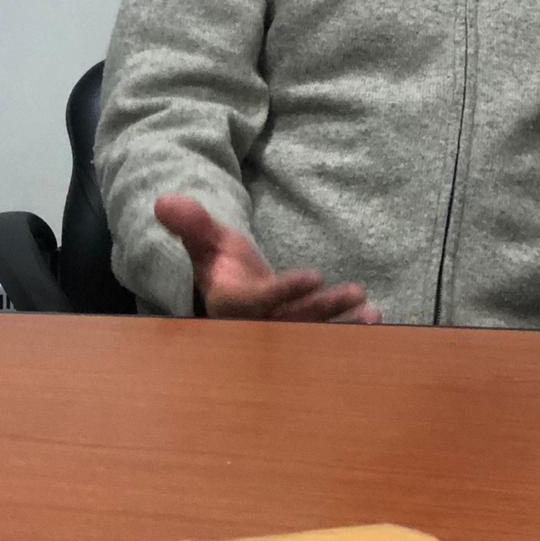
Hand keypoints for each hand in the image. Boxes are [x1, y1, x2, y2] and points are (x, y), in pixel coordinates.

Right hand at [154, 195, 380, 323]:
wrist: (236, 290)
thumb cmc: (222, 264)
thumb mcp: (207, 242)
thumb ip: (191, 224)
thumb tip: (164, 200)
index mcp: (230, 306)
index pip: (257, 303)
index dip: (285, 292)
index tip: (315, 276)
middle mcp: (256, 328)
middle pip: (292, 324)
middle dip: (323, 313)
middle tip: (355, 294)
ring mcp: (280, 336)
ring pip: (313, 335)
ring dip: (343, 326)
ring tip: (372, 313)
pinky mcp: (300, 337)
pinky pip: (325, 339)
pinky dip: (350, 332)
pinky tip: (375, 318)